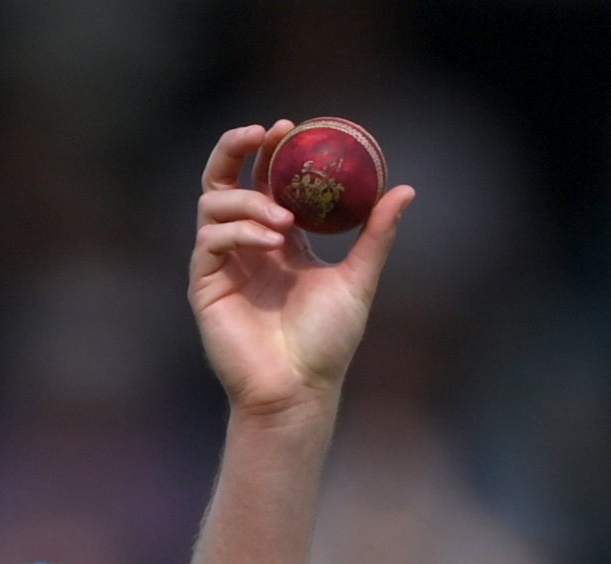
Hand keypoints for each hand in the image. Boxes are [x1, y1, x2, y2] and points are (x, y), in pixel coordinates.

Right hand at [190, 123, 416, 419]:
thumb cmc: (327, 343)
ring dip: (249, 201)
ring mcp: (222, 262)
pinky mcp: (205, 284)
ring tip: (284, 219)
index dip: (268, 149)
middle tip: (263, 134)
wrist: (300, 389)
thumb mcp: (358, 280)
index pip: (263, 179)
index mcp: (278, 239)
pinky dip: (240, 231)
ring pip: (215, 205)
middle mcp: (245, 245)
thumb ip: (377, 235)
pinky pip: (211, 241)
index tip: (288, 127)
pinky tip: (271, 241)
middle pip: (224, 179)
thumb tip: (405, 189)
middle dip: (236, 149)